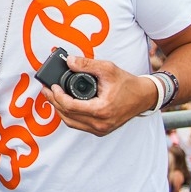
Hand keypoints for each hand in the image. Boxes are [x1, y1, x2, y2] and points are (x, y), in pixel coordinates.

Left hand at [40, 54, 156, 135]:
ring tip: (53, 96)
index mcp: (102, 110)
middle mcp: (101, 124)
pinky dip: (69, 115)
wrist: (143, 96)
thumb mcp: (107, 69)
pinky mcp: (101, 130)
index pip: (70, 107)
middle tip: (47, 90)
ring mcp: (101, 129)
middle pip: (68, 116)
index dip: (57, 96)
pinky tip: (64, 104)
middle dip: (54, 102)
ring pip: (72, 122)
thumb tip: (68, 61)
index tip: (52, 86)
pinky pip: (79, 124)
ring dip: (60, 110)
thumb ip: (86, 64)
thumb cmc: (127, 83)